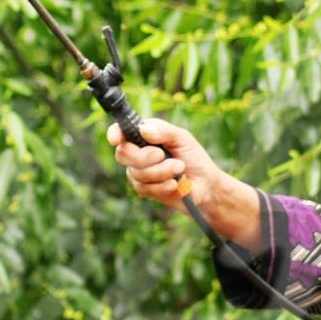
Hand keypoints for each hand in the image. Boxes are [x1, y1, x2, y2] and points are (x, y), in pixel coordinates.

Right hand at [105, 118, 263, 247]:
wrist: (205, 185)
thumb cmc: (194, 157)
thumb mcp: (182, 138)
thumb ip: (163, 131)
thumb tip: (143, 130)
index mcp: (143, 135)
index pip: (120, 132)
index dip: (115, 134)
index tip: (116, 139)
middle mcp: (137, 153)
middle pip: (123, 154)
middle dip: (145, 156)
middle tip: (163, 155)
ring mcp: (138, 172)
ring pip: (137, 173)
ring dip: (162, 171)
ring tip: (179, 168)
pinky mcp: (144, 189)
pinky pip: (146, 188)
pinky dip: (164, 185)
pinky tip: (174, 183)